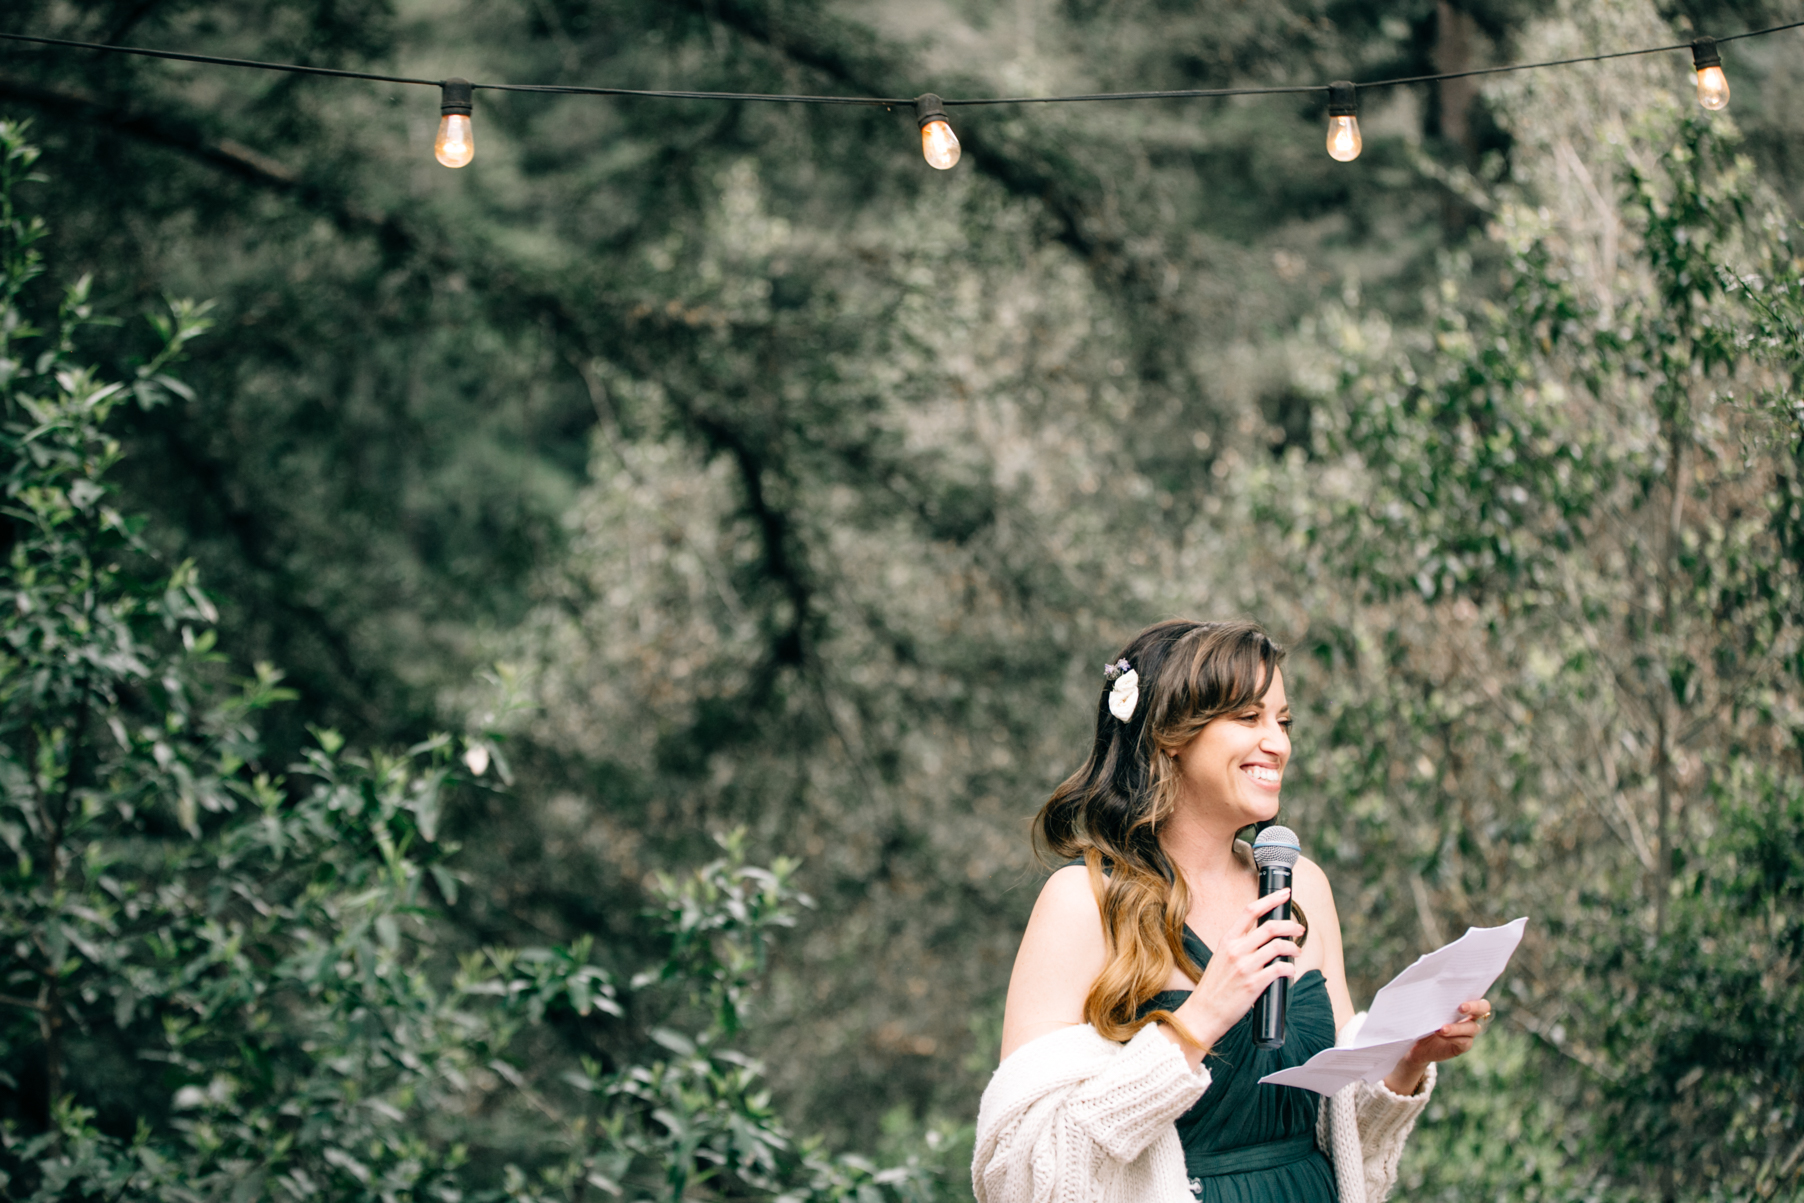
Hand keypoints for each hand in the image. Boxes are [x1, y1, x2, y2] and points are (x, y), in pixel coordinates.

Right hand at [1170, 888, 1302, 1053]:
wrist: (1203, 1013)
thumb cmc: (1214, 987)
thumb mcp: (1221, 958)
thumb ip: (1238, 946)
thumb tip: (1262, 939)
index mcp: (1227, 940)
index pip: (1250, 911)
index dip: (1270, 900)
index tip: (1285, 894)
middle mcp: (1236, 950)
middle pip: (1270, 927)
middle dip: (1290, 925)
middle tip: (1299, 928)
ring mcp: (1245, 967)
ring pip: (1278, 947)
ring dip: (1293, 948)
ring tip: (1297, 952)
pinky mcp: (1253, 984)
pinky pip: (1279, 970)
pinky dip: (1289, 969)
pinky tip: (1290, 971)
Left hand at [1383, 998, 1491, 1095]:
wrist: (1416, 1043)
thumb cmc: (1422, 1018)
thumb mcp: (1425, 1006)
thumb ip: (1430, 996)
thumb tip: (1425, 981)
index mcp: (1463, 1003)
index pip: (1476, 994)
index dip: (1474, 994)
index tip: (1463, 996)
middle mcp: (1470, 1016)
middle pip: (1483, 1009)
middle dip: (1474, 1007)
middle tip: (1460, 1008)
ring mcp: (1468, 1032)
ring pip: (1472, 1028)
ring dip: (1457, 1027)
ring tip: (1441, 1028)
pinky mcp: (1463, 1045)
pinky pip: (1465, 1041)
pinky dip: (1453, 1037)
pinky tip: (1440, 1034)